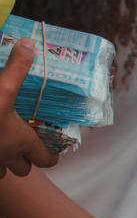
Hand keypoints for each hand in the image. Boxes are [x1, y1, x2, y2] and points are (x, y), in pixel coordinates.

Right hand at [0, 38, 57, 178]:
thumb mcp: (0, 89)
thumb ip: (16, 68)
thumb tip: (29, 44)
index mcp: (21, 142)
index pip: (47, 159)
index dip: (51, 154)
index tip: (49, 145)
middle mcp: (6, 158)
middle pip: (25, 169)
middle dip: (25, 159)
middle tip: (22, 143)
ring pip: (2, 173)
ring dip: (3, 162)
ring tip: (0, 144)